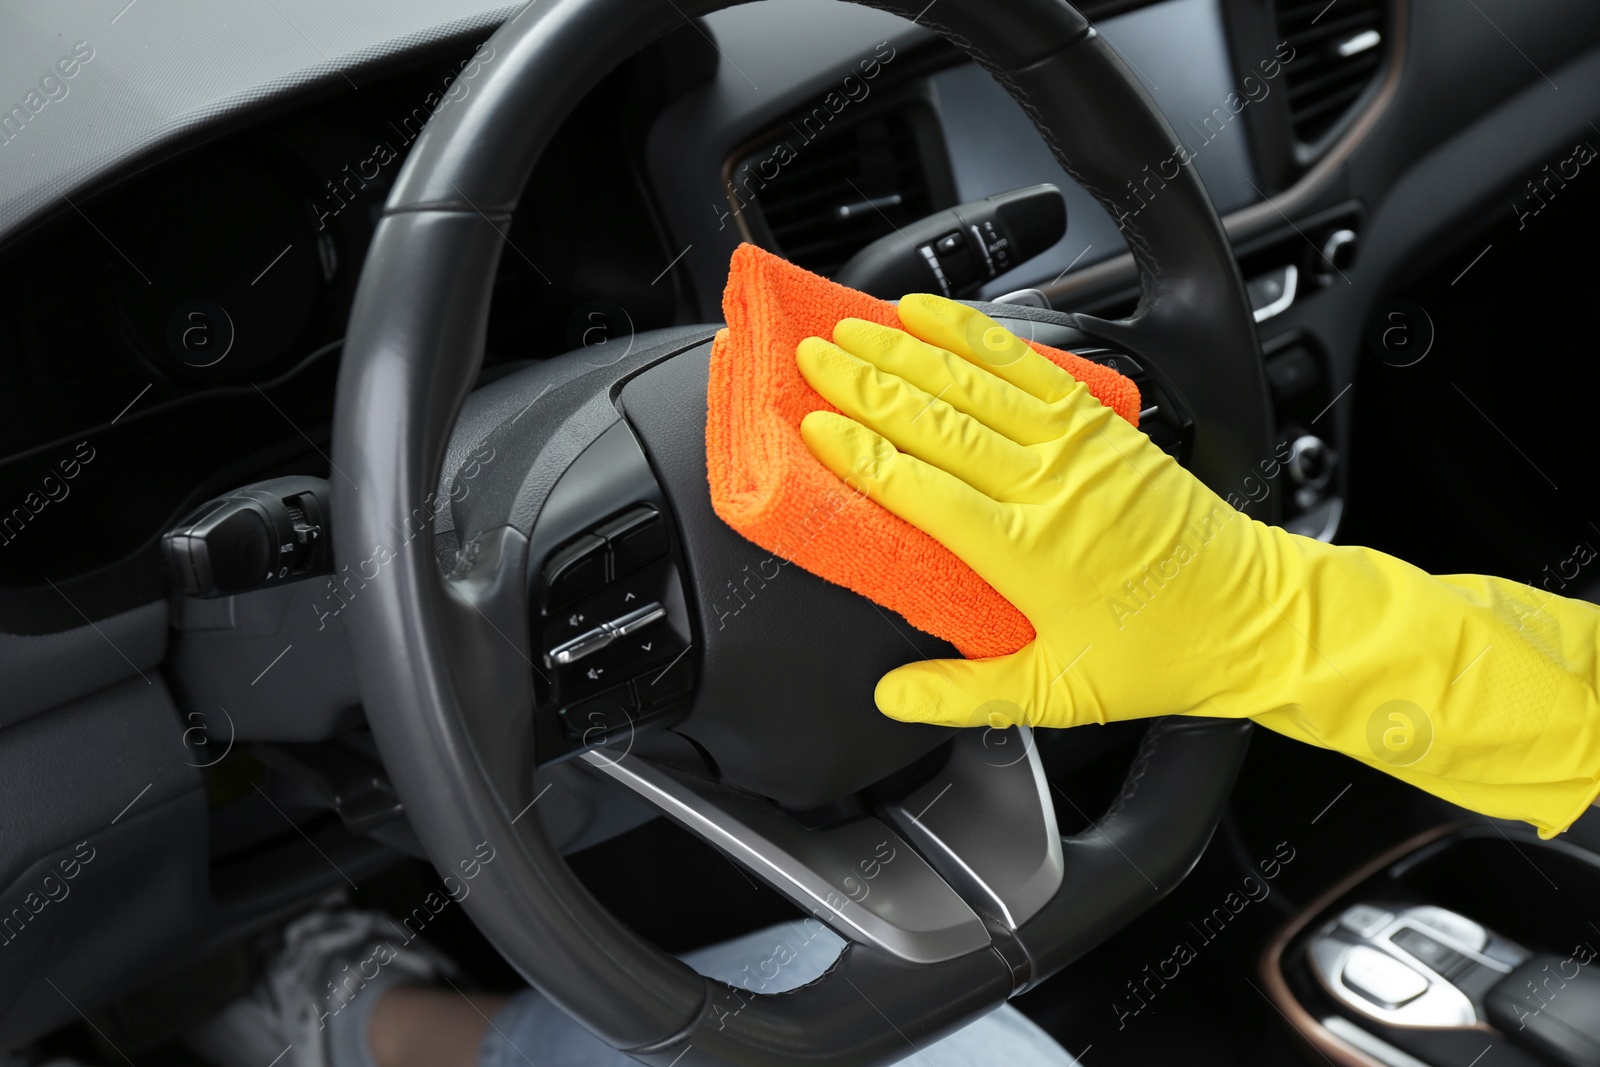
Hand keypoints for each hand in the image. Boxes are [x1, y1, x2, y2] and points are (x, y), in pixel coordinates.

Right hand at [797, 294, 1599, 837]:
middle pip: (938, 421)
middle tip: (809, 358)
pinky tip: (935, 316)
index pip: (921, 488)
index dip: (860, 453)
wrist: (1252, 616)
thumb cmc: (1157, 654)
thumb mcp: (1055, 695)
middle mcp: (1049, 486)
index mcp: (1027, 552)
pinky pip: (1027, 364)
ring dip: (906, 350)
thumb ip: (964, 695)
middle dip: (866, 383)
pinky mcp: (1101, 424)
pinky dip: (976, 334)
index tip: (811, 427)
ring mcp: (1078, 446)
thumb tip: (893, 694)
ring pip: (975, 382)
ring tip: (850, 326)